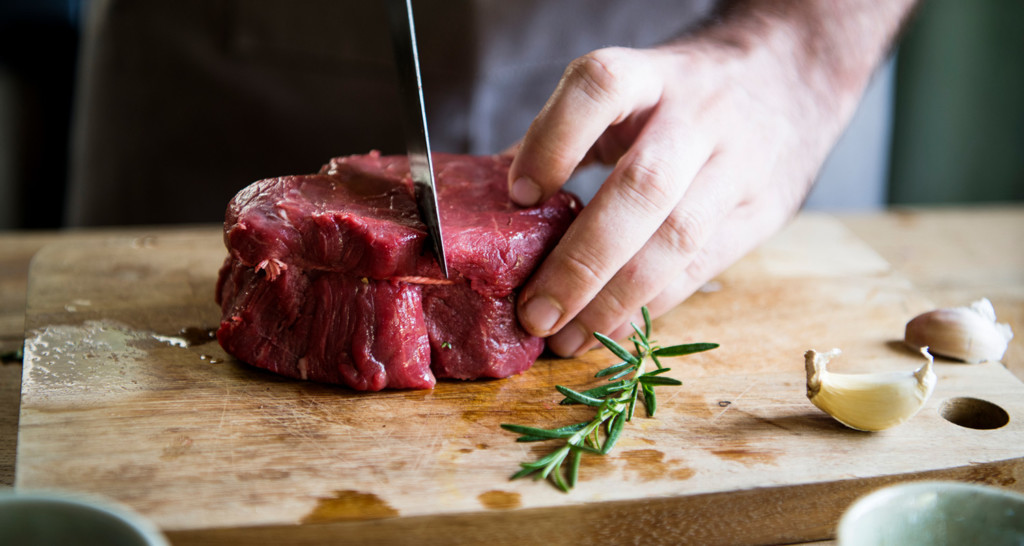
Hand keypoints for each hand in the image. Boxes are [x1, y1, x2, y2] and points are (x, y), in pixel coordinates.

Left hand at [508, 1, 915, 356]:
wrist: (792, 79)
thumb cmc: (683, 96)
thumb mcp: (630, 91)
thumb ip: (566, 136)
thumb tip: (494, 201)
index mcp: (651, 75)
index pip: (601, 88)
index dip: (554, 140)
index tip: (519, 195)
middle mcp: (698, 116)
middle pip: (641, 187)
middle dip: (583, 260)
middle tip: (535, 312)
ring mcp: (738, 166)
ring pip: (677, 240)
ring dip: (615, 301)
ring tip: (566, 339)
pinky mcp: (762, 212)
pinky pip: (701, 270)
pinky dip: (650, 308)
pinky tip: (610, 333)